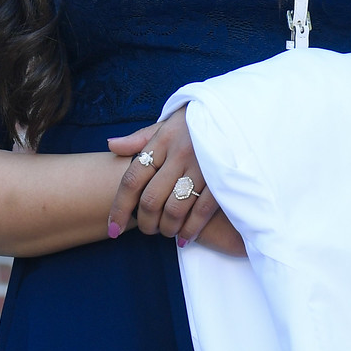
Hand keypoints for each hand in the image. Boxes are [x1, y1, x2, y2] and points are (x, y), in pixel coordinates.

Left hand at [106, 110, 226, 246]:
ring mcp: (203, 167)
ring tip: (166, 232)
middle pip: (150, 199)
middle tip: (147, 230)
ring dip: (166, 228)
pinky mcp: (223, 179)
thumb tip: (111, 145)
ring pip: (174, 209)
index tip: (112, 229)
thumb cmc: (199, 120)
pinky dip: (190, 228)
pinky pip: (201, 210)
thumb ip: (141, 138)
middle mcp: (180, 154)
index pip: (132, 180)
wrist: (238, 114)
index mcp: (163, 141)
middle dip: (145, 222)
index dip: (119, 208)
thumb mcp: (169, 123)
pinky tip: (185, 236)